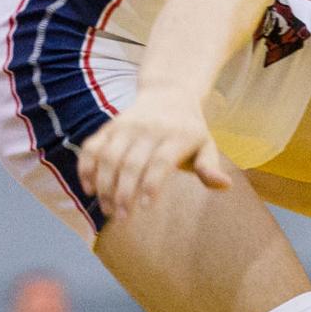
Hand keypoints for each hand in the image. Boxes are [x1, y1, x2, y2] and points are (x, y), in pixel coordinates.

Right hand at [78, 89, 229, 218]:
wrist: (169, 94)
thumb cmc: (190, 130)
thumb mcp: (206, 145)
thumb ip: (209, 167)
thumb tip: (224, 185)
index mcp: (176, 136)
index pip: (160, 162)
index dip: (151, 184)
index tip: (146, 208)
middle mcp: (149, 129)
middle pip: (131, 163)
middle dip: (123, 193)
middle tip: (121, 218)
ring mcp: (126, 127)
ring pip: (109, 156)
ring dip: (104, 185)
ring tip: (106, 209)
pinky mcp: (110, 127)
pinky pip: (92, 146)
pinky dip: (86, 167)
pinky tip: (88, 188)